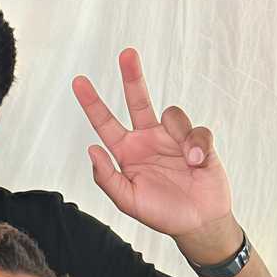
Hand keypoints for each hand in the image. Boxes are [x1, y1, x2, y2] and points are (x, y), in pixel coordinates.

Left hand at [73, 49, 237, 260]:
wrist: (197, 223)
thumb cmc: (160, 213)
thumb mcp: (126, 200)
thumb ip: (106, 178)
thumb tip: (91, 150)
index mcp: (126, 152)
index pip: (105, 123)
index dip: (92, 102)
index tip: (78, 81)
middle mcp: (148, 140)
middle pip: (138, 100)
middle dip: (132, 76)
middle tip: (126, 53)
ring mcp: (173, 138)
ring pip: (172, 113)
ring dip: (180, 136)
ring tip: (188, 163)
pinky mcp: (198, 141)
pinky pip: (197, 130)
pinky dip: (197, 145)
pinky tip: (197, 164)